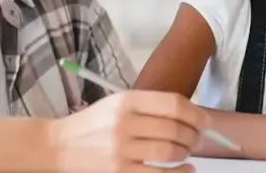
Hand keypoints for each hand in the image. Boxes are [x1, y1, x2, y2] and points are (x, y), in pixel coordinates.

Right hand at [46, 90, 207, 172]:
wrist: (58, 146)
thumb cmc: (93, 124)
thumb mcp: (117, 104)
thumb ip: (149, 106)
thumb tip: (192, 115)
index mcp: (127, 100)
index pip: (173, 103)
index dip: (196, 113)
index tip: (207, 122)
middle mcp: (125, 122)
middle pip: (176, 128)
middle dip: (194, 136)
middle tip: (197, 140)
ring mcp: (121, 148)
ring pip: (170, 151)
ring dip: (186, 153)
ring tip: (187, 153)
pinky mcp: (119, 171)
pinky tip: (185, 170)